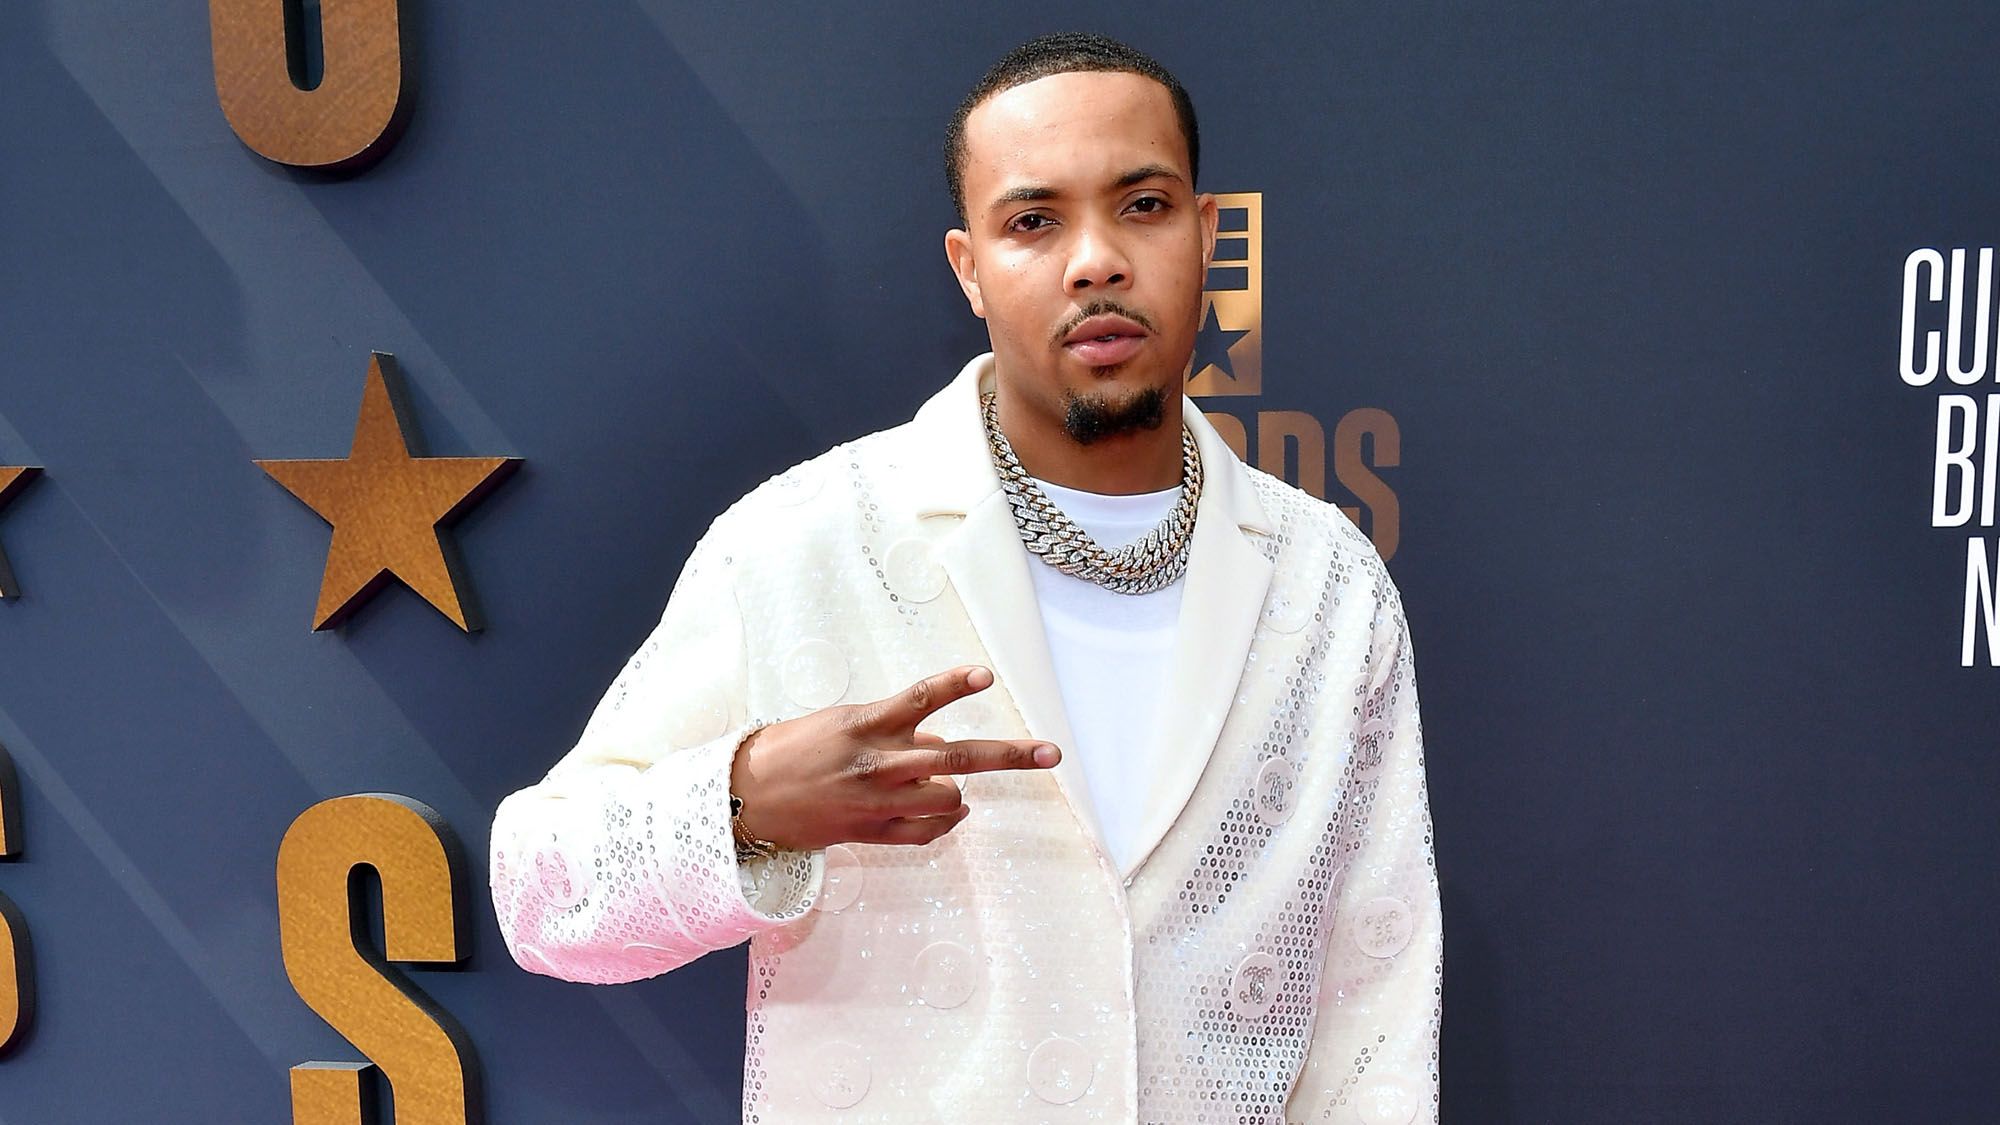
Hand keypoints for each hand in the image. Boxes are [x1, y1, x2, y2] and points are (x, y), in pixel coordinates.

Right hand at [727, 665, 1059, 849]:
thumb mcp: (841, 724)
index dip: (953, 685)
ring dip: (958, 791)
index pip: (917, 699)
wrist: (747, 800)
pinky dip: (948, 822)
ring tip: (944, 785)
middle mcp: (877, 764)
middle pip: (957, 758)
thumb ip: (893, 729)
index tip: (985, 675)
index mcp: (864, 726)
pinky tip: (951, 814)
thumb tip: (939, 740)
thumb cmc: (792, 750)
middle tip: (1051, 753)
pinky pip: (929, 832)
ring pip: (950, 799)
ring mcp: (878, 802)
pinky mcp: (872, 832)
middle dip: (1009, 755)